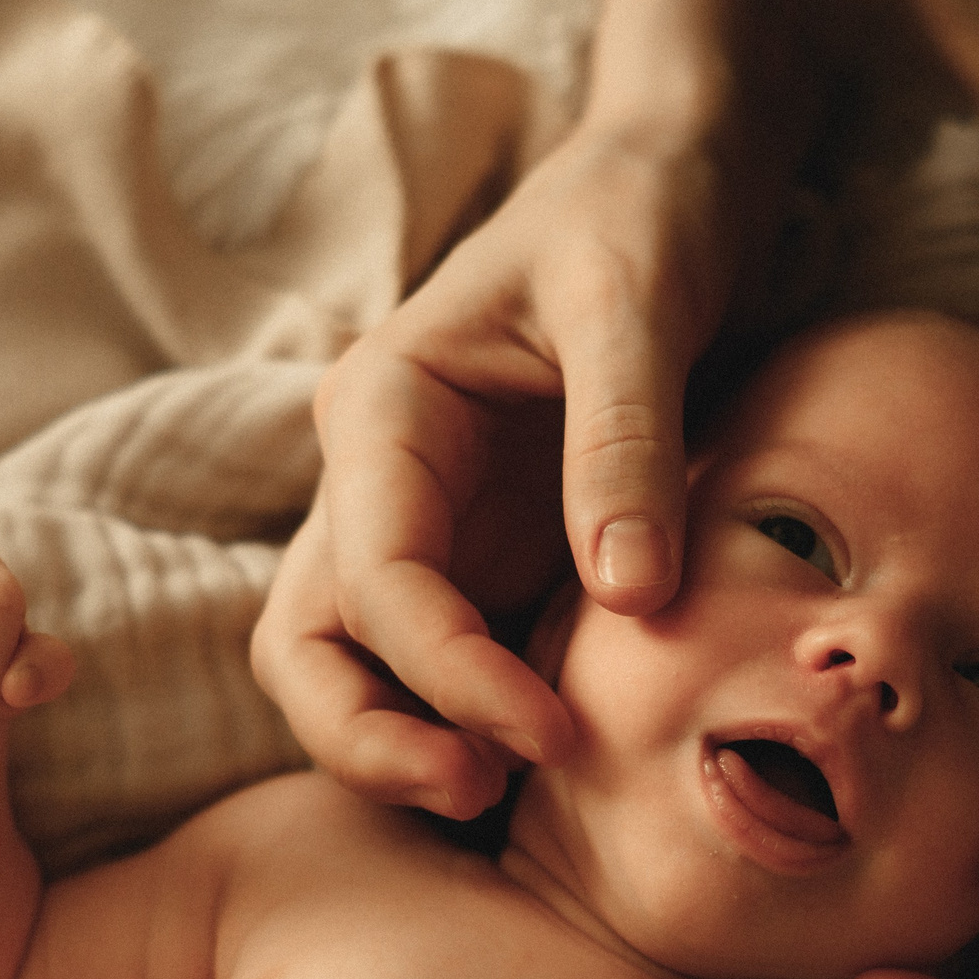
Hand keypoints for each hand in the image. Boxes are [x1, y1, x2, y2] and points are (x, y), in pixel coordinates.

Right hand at [251, 0, 819, 817]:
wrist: (668, 185)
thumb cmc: (640, 218)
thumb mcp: (637, 305)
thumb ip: (625, 441)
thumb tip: (628, 596)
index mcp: (383, 410)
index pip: (372, 578)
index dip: (449, 673)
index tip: (556, 731)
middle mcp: (377, 480)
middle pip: (310, 647)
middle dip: (374, 735)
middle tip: (485, 793)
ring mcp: (422, 528)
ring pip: (353, 670)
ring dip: (406, 742)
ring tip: (509, 792)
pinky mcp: (479, 560)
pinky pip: (440, 668)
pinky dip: (470, 722)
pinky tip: (556, 757)